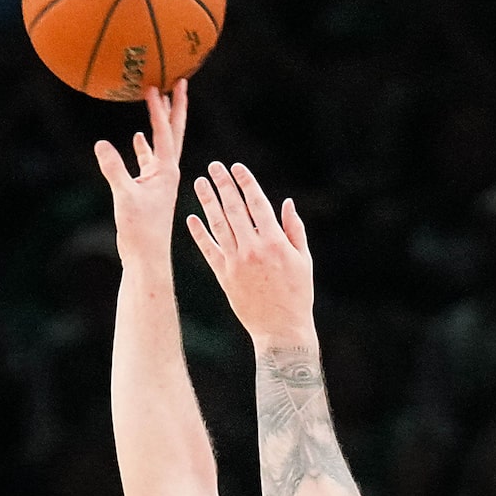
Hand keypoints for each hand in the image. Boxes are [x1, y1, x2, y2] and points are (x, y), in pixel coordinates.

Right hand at [92, 81, 191, 268]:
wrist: (146, 257)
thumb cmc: (140, 230)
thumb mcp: (125, 196)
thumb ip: (114, 169)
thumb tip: (101, 144)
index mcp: (166, 170)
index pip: (164, 133)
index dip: (159, 110)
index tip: (155, 87)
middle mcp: (167, 171)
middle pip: (173, 132)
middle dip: (175, 107)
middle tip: (179, 82)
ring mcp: (159, 180)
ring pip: (161, 144)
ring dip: (159, 124)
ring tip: (159, 103)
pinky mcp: (149, 189)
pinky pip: (147, 160)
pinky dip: (143, 147)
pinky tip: (136, 138)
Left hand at [185, 159, 316, 348]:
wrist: (280, 328)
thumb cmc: (298, 294)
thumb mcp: (304, 260)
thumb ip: (294, 230)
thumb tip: (286, 203)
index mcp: (274, 241)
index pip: (257, 203)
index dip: (245, 182)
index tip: (236, 167)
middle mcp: (252, 248)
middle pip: (234, 209)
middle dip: (223, 185)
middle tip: (213, 166)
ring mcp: (235, 262)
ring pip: (218, 225)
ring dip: (207, 202)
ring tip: (199, 183)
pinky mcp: (224, 276)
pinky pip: (208, 250)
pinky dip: (199, 234)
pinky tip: (191, 218)